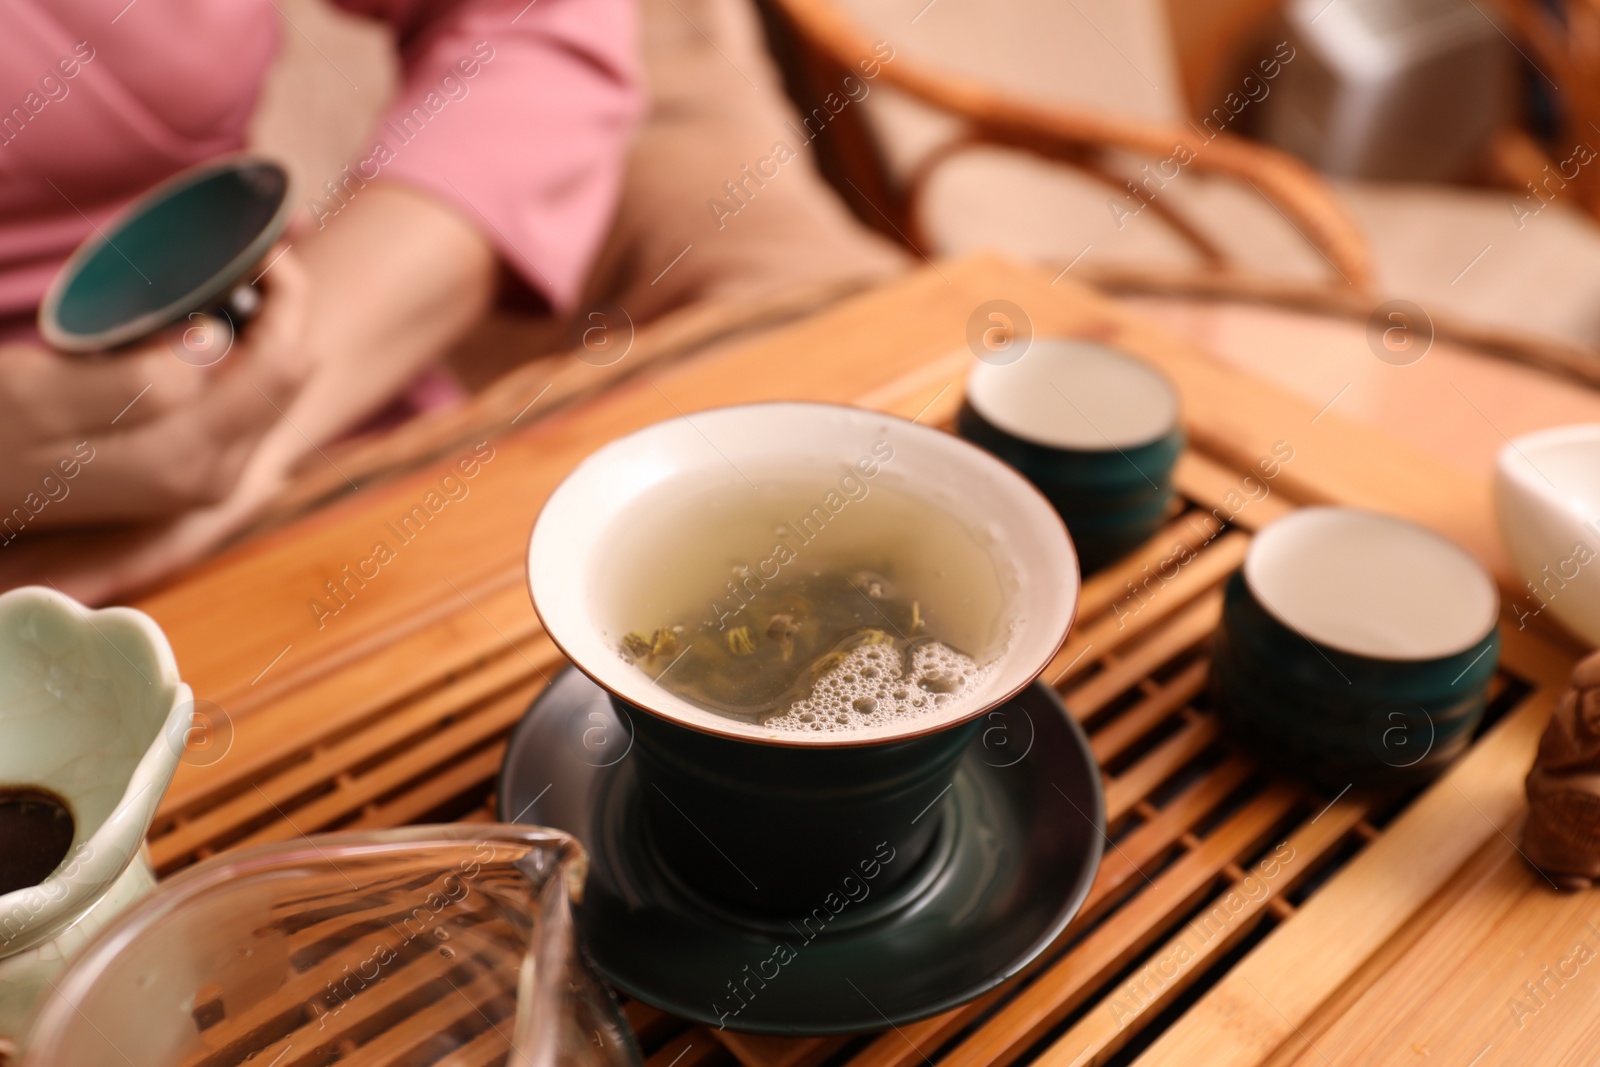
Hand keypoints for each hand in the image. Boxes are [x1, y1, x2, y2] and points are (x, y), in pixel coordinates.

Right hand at [0, 247, 310, 531]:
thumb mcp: (46, 396)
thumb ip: (139, 378)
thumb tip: (213, 339)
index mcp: (186, 459)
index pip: (282, 365)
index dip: (284, 296)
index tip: (260, 245)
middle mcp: (213, 477)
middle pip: (289, 376)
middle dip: (279, 310)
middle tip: (246, 254)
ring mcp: (207, 478)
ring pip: (273, 388)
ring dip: (260, 331)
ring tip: (227, 280)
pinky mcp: (193, 470)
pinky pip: (242, 402)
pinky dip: (238, 356)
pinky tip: (205, 325)